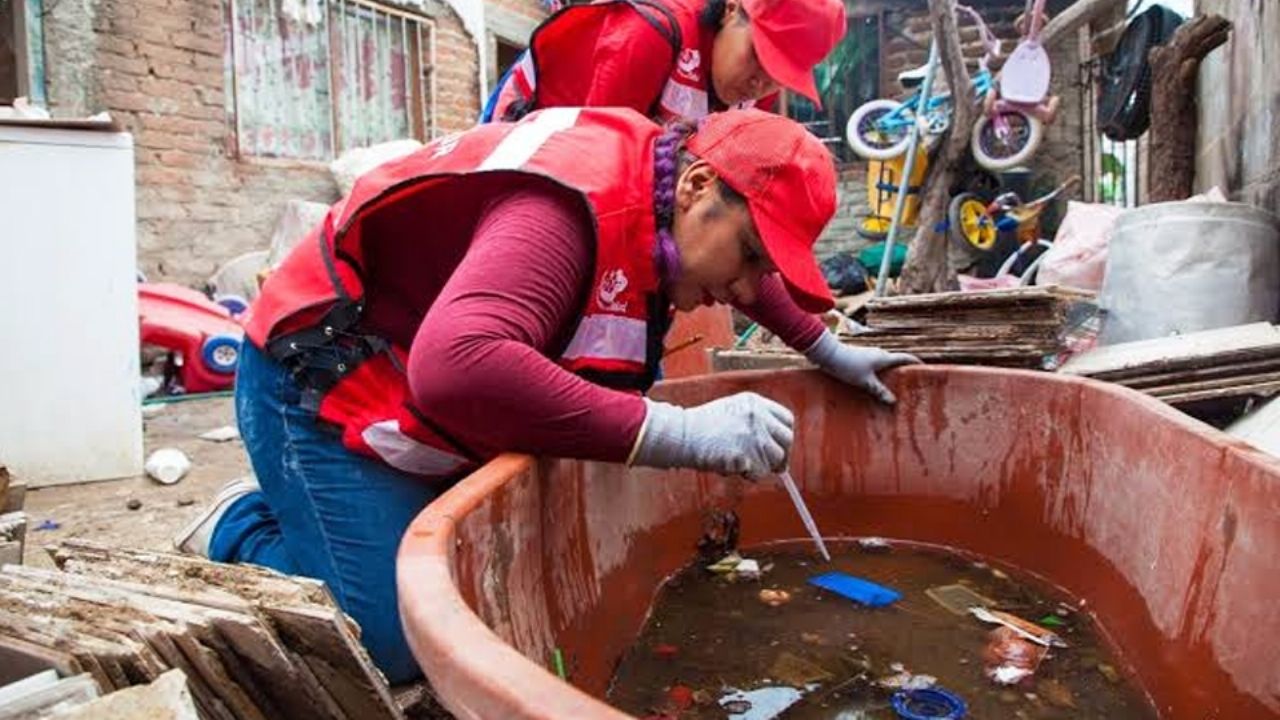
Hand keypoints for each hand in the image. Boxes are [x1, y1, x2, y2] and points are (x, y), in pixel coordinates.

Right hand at [630, 393, 793, 477]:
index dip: (784, 435)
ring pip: (775, 459)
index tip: (780, 445)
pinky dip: (749, 476)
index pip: (786, 418)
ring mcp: (753, 437)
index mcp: (755, 403)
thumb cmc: (702, 426)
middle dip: (781, 455)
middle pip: (787, 439)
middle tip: (774, 466)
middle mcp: (758, 417)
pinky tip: (733, 467)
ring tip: (743, 465)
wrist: (682, 435)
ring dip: (763, 467)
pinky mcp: (746, 456)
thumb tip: (774, 444)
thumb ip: (755, 420)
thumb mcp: (733, 410)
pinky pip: (759, 473)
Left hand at [804, 332, 919, 403]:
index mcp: (884, 357)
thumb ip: (879, 391)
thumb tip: (893, 402)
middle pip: (897, 362)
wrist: (828, 355)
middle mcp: (879, 354)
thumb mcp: (865, 382)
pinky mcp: (861, 358)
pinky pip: (876, 367)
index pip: (906, 358)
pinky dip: (880, 375)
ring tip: (895, 388)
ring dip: (891, 374)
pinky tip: (876, 385)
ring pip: (885, 365)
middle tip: (912, 384)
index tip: (926, 368)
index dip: (917, 363)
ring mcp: (870, 355)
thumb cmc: (848, 366)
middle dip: (904, 372)